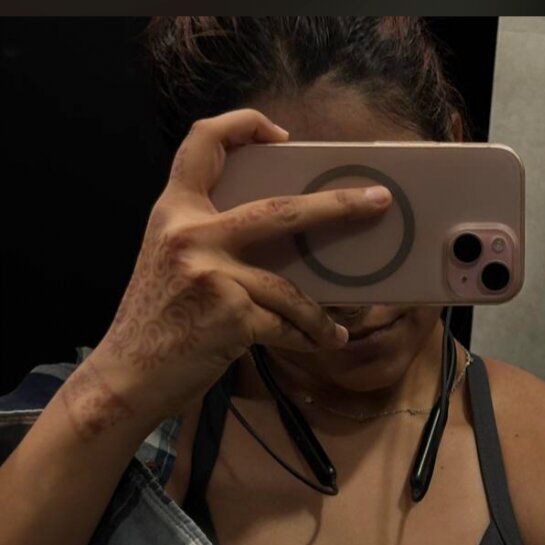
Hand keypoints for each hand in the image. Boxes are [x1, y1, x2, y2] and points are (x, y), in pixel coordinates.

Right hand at [95, 107, 393, 418]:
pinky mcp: (230, 315)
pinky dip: (307, 339)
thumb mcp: (170, 260)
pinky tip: (319, 345)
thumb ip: (210, 236)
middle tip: (378, 201)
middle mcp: (191, 234)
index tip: (281, 135)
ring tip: (334, 330)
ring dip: (318, 316)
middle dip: (337, 206)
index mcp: (174, 211)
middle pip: (281, 209)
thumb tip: (287, 236)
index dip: (242, 125)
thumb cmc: (157, 322)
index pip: (202, 143)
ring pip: (291, 289)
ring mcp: (212, 273)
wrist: (125, 377)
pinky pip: (286, 324)